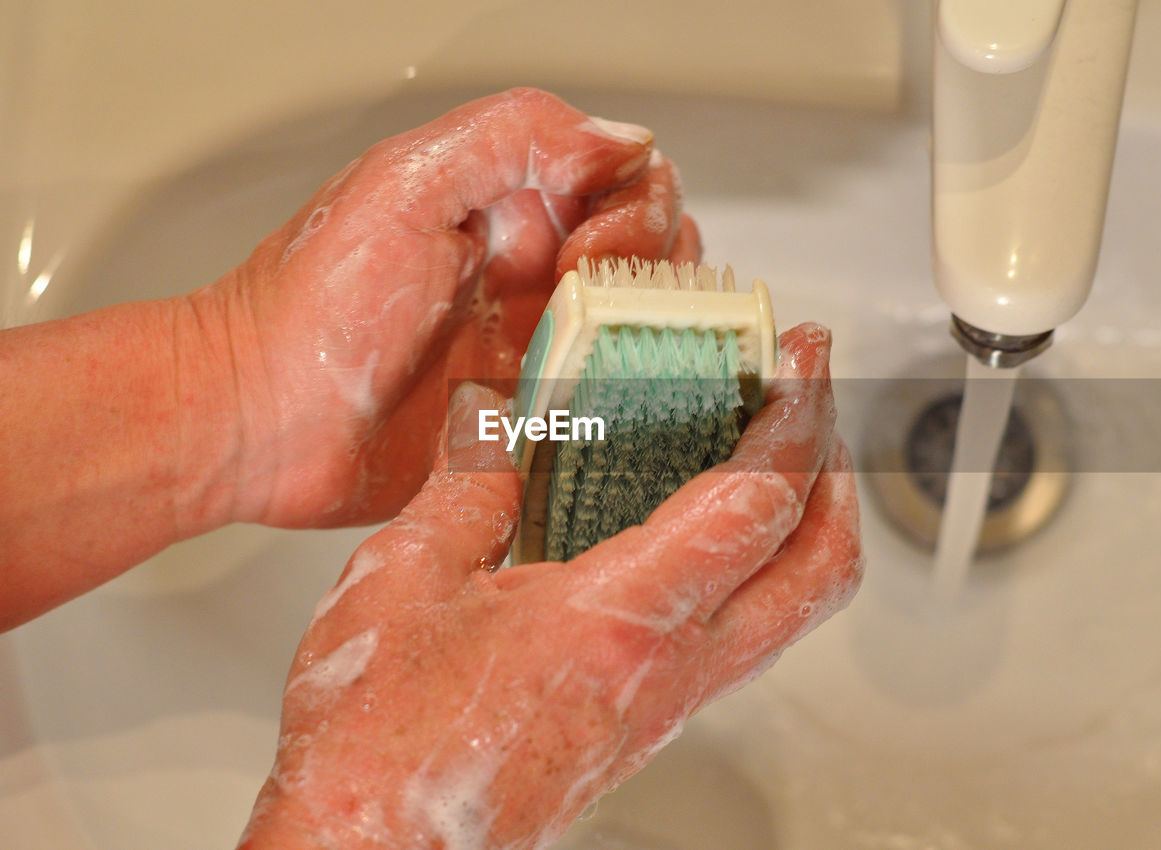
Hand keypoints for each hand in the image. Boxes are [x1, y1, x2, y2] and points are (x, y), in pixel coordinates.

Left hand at [185, 88, 699, 530]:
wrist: (261, 422)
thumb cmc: (312, 311)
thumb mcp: (407, 186)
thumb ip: (515, 136)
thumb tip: (622, 141)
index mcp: (507, 204)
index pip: (626, 180)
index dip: (631, 211)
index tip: (586, 255)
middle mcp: (532, 270)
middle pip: (652, 253)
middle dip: (647, 274)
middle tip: (589, 306)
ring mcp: (535, 345)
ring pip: (643, 327)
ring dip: (644, 339)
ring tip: (593, 360)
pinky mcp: (531, 417)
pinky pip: (610, 404)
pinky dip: (627, 402)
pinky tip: (600, 409)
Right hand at [237, 324, 861, 849]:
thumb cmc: (384, 746)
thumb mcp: (404, 580)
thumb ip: (466, 483)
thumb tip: (493, 414)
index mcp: (619, 620)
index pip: (757, 505)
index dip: (797, 419)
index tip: (805, 362)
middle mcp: (669, 668)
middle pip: (821, 567)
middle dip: (837, 471)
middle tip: (809, 403)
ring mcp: (670, 701)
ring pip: (794, 608)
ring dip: (805, 521)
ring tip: (768, 451)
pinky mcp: (652, 719)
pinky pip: (745, 634)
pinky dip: (756, 565)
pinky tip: (702, 529)